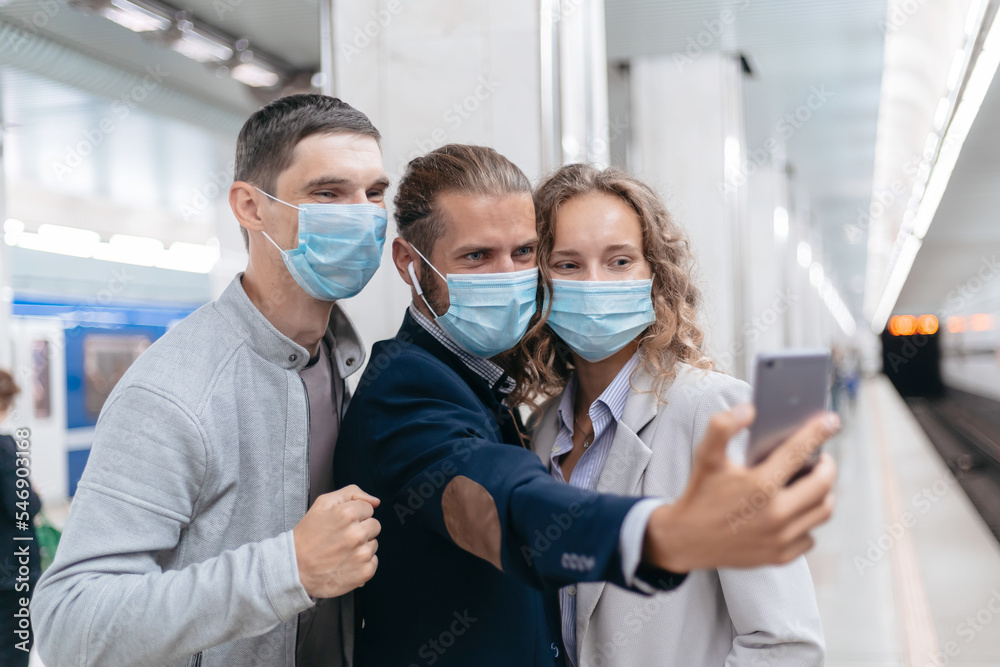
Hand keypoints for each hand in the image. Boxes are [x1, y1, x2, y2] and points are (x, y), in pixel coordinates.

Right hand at [293, 484, 380, 597]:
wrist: (294, 568)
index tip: (342, 524)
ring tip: (342, 551)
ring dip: (362, 546)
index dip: (355, 515)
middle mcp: (358, 534)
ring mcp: (362, 554)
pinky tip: (346, 563)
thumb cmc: (308, 536)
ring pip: (374, 544)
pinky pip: (373, 562)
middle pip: (375, 525)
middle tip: (342, 537)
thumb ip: (352, 493)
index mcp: (348, 514)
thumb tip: (376, 501)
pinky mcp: (364, 572)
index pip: (368, 509)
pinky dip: (362, 563)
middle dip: (361, 529)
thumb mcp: (323, 504)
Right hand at [643, 405, 837, 572]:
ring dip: (823, 494)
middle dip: (827, 466)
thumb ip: (722, 427)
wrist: (686, 539)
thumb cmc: (700, 494)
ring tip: (812, 483)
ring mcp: (779, 538)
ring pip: (822, 511)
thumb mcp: (706, 456)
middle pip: (823, 485)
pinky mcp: (779, 556)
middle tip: (821, 458)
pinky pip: (809, 536)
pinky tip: (794, 510)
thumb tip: (749, 410)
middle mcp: (775, 513)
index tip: (831, 421)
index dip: (818, 432)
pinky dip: (807, 521)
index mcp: (759, 485)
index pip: (799, 451)